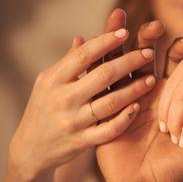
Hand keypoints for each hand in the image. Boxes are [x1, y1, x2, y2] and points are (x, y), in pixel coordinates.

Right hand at [9, 9, 156, 180]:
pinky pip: (108, 130)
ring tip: (151, 79)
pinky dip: (124, 119)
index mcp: (54, 79)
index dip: (106, 42)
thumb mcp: (47, 83)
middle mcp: (63, 99)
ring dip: (134, 89)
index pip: (84, 55)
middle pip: (103, 75)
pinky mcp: (81, 142)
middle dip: (129, 61)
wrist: (31, 149)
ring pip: (110, 103)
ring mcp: (73, 122)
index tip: (126, 32)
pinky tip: (137, 107)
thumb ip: (68, 63)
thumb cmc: (42, 109)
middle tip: (149, 52)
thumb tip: (83, 38)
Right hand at [95, 36, 182, 181]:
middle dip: (148, 40)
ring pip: (119, 66)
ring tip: (118, 22)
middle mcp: (145, 93)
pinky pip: (99, 87)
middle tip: (155, 25)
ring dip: (118, 46)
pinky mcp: (104, 111)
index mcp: (170, 98)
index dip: (180, 53)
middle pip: (144, 59)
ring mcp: (123, 100)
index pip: (174, 67)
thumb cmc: (176, 169)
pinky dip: (95, 67)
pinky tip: (90, 46)